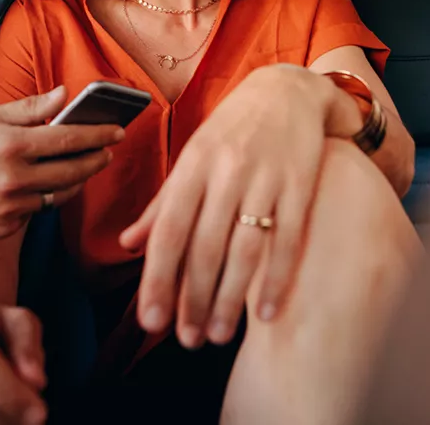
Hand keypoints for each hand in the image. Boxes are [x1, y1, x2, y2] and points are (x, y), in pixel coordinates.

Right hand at [0, 87, 123, 237]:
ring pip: (60, 194)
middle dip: (97, 159)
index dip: (98, 134)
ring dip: (76, 179)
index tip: (117, 130)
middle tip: (108, 151)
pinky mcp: (7, 227)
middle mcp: (14, 178)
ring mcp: (11, 207)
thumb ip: (29, 109)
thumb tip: (64, 96)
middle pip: (74, 170)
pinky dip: (45, 197)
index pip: (68, 138)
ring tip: (84, 166)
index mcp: (11, 145)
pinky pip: (39, 211)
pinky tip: (45, 185)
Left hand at [119, 65, 349, 347]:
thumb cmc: (233, 128)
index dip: (157, 278)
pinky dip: (278, 279)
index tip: (149, 321)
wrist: (288, 89)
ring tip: (218, 336)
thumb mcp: (192, 156)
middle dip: (193, 299)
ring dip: (230, 298)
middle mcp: (226, 171)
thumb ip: (163, 202)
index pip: (169, 229)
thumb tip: (128, 244)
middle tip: (187, 341)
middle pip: (205, 246)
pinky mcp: (300, 184)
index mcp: (193, 165)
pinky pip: (289, 239)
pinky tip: (267, 313)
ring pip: (244, 249)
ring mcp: (266, 178)